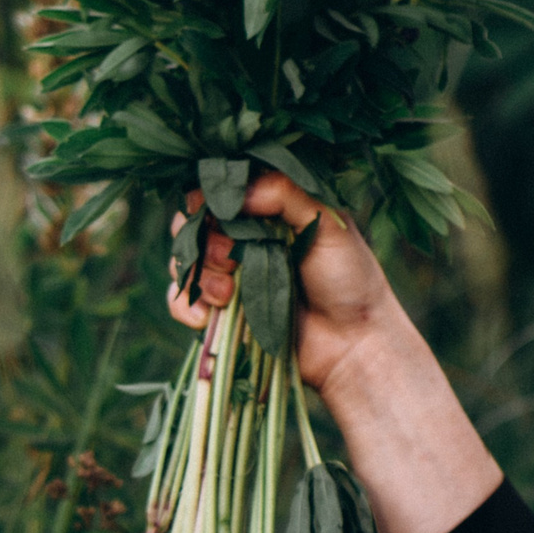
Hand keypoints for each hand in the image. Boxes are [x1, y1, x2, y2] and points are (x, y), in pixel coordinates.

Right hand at [168, 171, 412, 400]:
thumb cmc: (349, 276)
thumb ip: (286, 194)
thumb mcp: (327, 222)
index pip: (219, 189)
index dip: (210, 197)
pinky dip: (186, 306)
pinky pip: (181, 301)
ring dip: (199, 275)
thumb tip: (236, 191)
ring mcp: (229, 274)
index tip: (219, 212)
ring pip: (184, 261)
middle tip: (230, 258)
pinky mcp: (221, 311)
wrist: (353, 343)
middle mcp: (243, 237)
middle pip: (193, 224)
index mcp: (267, 208)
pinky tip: (208, 316)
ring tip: (228, 294)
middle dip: (203, 240)